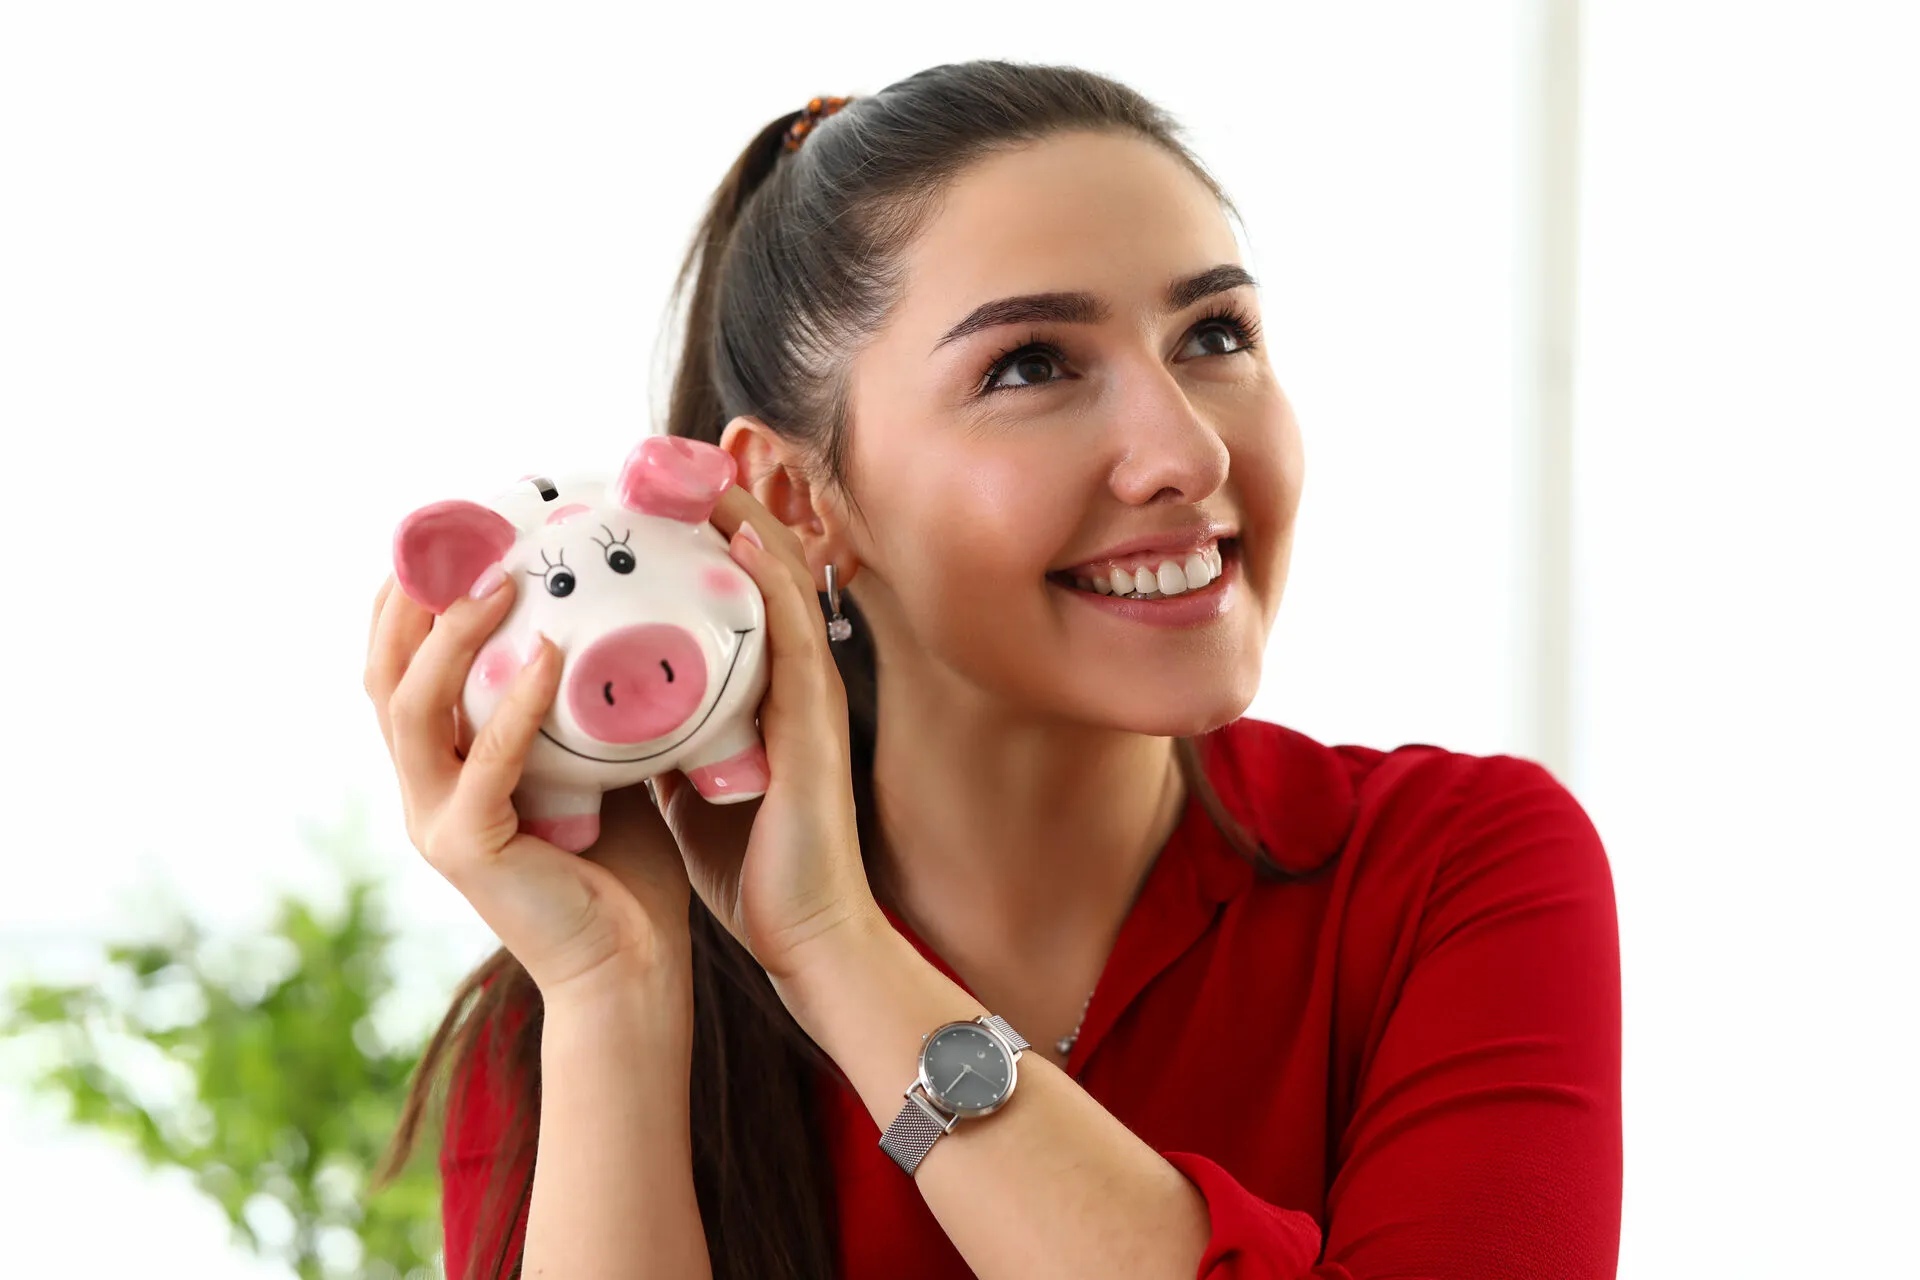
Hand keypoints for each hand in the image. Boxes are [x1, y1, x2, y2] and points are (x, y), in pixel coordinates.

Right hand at [364, 568, 692, 1000]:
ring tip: (498, 580)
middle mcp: (425, 787)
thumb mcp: (591, 757)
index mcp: (445, 765)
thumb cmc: (621, 859)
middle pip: (383, 675)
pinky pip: (484, 763)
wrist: (630, 963)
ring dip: (450, 638)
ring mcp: (437, 820)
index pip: (401, 667)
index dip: (410, 598)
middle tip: (454, 535)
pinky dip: (513, 707)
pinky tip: (545, 658)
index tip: (448, 530)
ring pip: (412, 709)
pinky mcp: (468, 850)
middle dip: (408, 600)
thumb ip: (577, 700)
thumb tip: (612, 614)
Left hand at [648, 482, 882, 985]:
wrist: (805, 936)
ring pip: (779, 580)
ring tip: (695, 465)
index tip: (639, 493)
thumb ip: (654, 734)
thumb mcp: (681, 782)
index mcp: (758, 690)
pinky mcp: (814, 719)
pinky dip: (766, 575)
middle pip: (757, 567)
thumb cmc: (749, 866)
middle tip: (660, 459)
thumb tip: (594, 701)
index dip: (692, 535)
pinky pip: (792, 629)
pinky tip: (734, 532)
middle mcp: (788, 678)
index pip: (728, 591)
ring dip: (739, 517)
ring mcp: (807, 694)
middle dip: (715, 507)